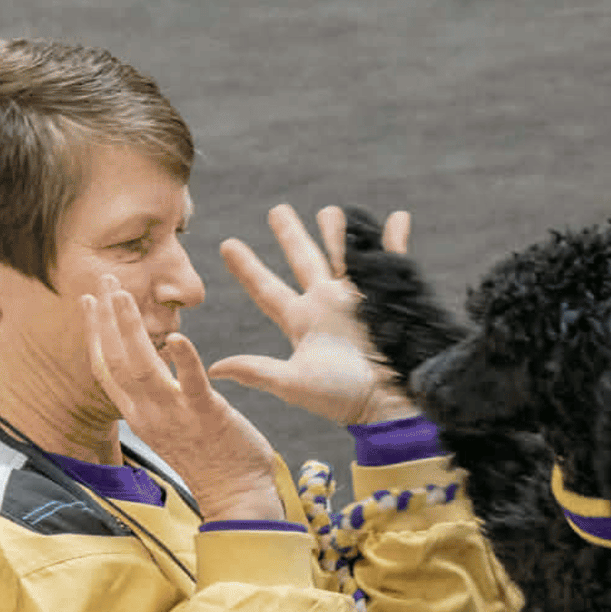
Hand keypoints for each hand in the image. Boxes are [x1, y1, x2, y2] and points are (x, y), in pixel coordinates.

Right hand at [82, 278, 284, 522]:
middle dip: (107, 318)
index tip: (88, 300)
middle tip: (104, 279)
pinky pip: (191, 384)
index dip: (94, 333)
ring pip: (142, 367)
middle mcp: (148, 415)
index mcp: (138, 415)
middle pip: (116, 360)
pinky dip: (184, 359)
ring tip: (122, 294)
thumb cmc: (210, 460)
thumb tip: (156, 366)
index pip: (105, 368)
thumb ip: (158, 398)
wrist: (236, 497)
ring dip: (130, 328)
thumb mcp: (172, 426)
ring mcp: (175, 416)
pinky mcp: (207, 417)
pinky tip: (175, 336)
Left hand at [210, 205, 421, 426]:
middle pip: (304, 261)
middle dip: (292, 235)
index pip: (267, 289)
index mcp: (302, 322)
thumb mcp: (294, 383)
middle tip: (278, 210)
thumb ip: (257, 371)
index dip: (247, 269)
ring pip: (342, 255)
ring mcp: (356, 301)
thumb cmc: (340, 397)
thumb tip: (213, 368)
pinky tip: (397, 218)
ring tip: (330, 210)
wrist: (387, 402)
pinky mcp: (388, 299)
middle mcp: (326, 306)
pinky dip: (394, 240)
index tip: (227, 244)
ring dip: (336, 233)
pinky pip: (392, 261)